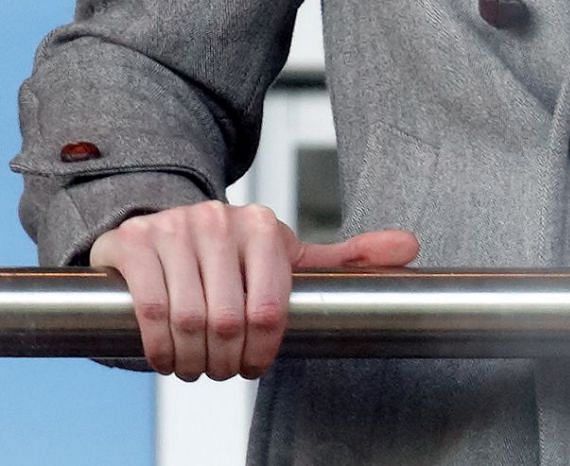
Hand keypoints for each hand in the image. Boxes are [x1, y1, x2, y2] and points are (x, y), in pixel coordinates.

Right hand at [88, 200, 419, 379]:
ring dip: (192, 360)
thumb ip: (347, 257)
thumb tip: (411, 247)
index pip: (271, 307)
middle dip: (226, 361)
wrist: (163, 227)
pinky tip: (166, 358)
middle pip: (228, 319)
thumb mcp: (287, 254)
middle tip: (222, 372)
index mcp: (264, 226)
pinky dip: (157, 348)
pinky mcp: (133, 244)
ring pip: (187, 319)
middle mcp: (220, 221)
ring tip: (196, 368)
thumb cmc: (233, 252)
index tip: (256, 366)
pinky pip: (149, 309)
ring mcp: (174, 229)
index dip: (264, 351)